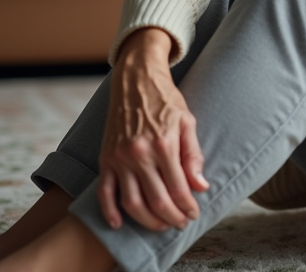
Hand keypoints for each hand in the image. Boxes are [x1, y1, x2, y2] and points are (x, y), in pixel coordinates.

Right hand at [97, 28, 209, 231]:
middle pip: (157, 201)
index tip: (194, 214)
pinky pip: (104, 192)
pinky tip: (119, 223)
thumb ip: (194, 156)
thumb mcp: (187, 122)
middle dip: (172, 218)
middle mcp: (139, 154)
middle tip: (181, 223)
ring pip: (132, 203)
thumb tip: (201, 187)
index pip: (179, 189)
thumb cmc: (166, 99)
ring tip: (160, 225)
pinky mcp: (105, 158)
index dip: (188, 207)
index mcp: (163, 144)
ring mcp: (119, 158)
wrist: (136, 79)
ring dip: (147, 220)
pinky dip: (109, 211)